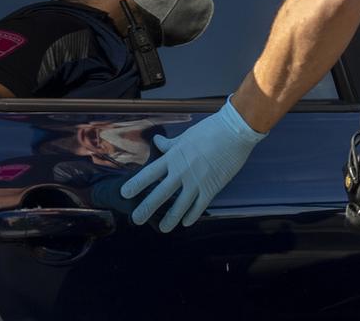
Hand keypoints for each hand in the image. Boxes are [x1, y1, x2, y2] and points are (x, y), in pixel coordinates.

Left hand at [120, 99, 265, 231]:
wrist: (234, 132)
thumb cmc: (210, 130)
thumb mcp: (186, 136)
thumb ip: (170, 144)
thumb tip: (157, 142)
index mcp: (173, 157)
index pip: (149, 174)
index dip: (136, 185)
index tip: (125, 194)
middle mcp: (182, 172)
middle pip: (159, 194)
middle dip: (146, 208)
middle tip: (136, 219)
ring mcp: (197, 182)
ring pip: (179, 206)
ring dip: (169, 219)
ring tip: (162, 229)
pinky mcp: (212, 188)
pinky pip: (199, 207)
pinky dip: (191, 216)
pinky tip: (186, 223)